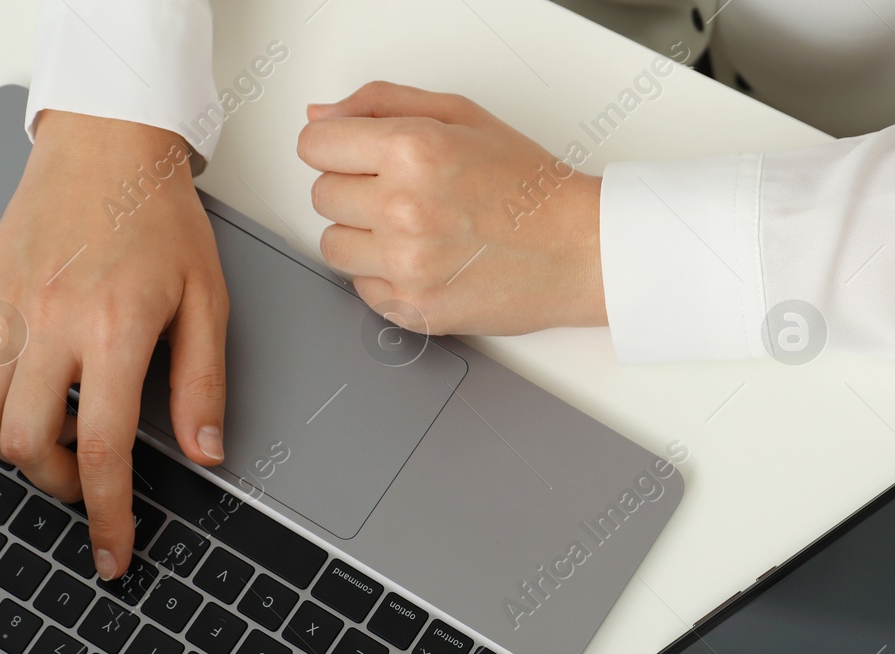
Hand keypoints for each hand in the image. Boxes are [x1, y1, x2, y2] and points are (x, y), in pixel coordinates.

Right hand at [0, 110, 228, 578]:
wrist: (108, 144)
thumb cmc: (160, 216)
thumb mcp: (207, 302)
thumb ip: (203, 384)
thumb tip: (206, 454)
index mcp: (115, 330)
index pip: (104, 448)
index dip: (108, 515)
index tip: (112, 553)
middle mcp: (50, 323)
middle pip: (26, 443)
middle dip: (59, 484)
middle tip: (90, 480)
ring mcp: (4, 310)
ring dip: (13, 448)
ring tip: (55, 435)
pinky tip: (6, 398)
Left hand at [298, 82, 603, 335]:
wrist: (579, 251)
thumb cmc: (530, 188)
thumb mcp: (461, 117)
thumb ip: (382, 105)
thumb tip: (321, 117)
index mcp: (412, 150)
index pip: (315, 146)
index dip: (335, 149)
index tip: (353, 157)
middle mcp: (403, 208)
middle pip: (322, 196)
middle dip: (354, 190)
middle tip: (402, 193)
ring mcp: (407, 265)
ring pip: (333, 246)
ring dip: (362, 236)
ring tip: (411, 229)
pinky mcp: (416, 308)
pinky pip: (362, 289)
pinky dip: (385, 277)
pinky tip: (424, 261)